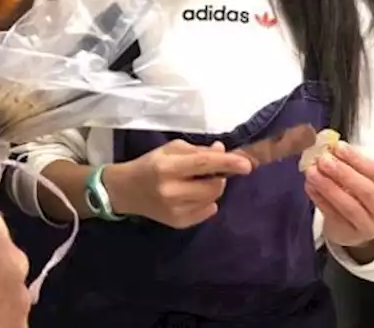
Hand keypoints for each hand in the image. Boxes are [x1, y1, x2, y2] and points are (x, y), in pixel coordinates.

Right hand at [104, 140, 252, 228]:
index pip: (204, 164)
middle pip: (214, 186)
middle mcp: (171, 191)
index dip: (228, 163)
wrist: (125, 191)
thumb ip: (198, 151)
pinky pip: (207, 212)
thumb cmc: (149, 164)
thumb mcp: (170, 150)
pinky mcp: (178, 223)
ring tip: (195, 183)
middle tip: (209, 172)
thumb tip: (223, 151)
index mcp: (168, 167)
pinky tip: (190, 196)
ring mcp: (175, 210)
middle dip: (220, 177)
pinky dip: (206, 202)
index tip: (247, 165)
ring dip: (212, 189)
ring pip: (213, 199)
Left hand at [304, 142, 373, 249]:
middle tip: (323, 159)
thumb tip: (330, 147)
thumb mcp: (365, 182)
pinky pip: (331, 214)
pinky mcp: (348, 235)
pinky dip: (319, 198)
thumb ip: (352, 166)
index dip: (356, 159)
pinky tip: (309, 185)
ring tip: (312, 171)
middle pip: (365, 191)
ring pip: (348, 205)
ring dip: (328, 186)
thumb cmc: (362, 198)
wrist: (356, 229)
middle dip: (343, 173)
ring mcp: (368, 228)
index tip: (337, 146)